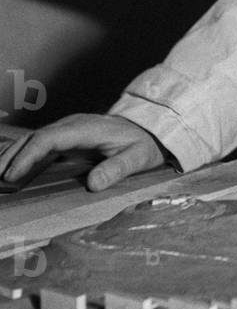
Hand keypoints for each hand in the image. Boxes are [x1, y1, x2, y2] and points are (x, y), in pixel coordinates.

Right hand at [0, 114, 165, 191]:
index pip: (49, 138)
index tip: (12, 175)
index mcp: (88, 129)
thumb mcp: (138, 158)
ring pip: (33, 138)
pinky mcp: (67, 135)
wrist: (151, 129)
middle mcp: (74, 124)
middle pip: (34, 136)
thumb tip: (93, 183)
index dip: (28, 156)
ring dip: (11, 155)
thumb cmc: (143, 144)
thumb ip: (118, 169)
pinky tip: (9, 168)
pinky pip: (39, 142)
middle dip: (10, 156)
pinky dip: (21, 153)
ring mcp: (69, 128)